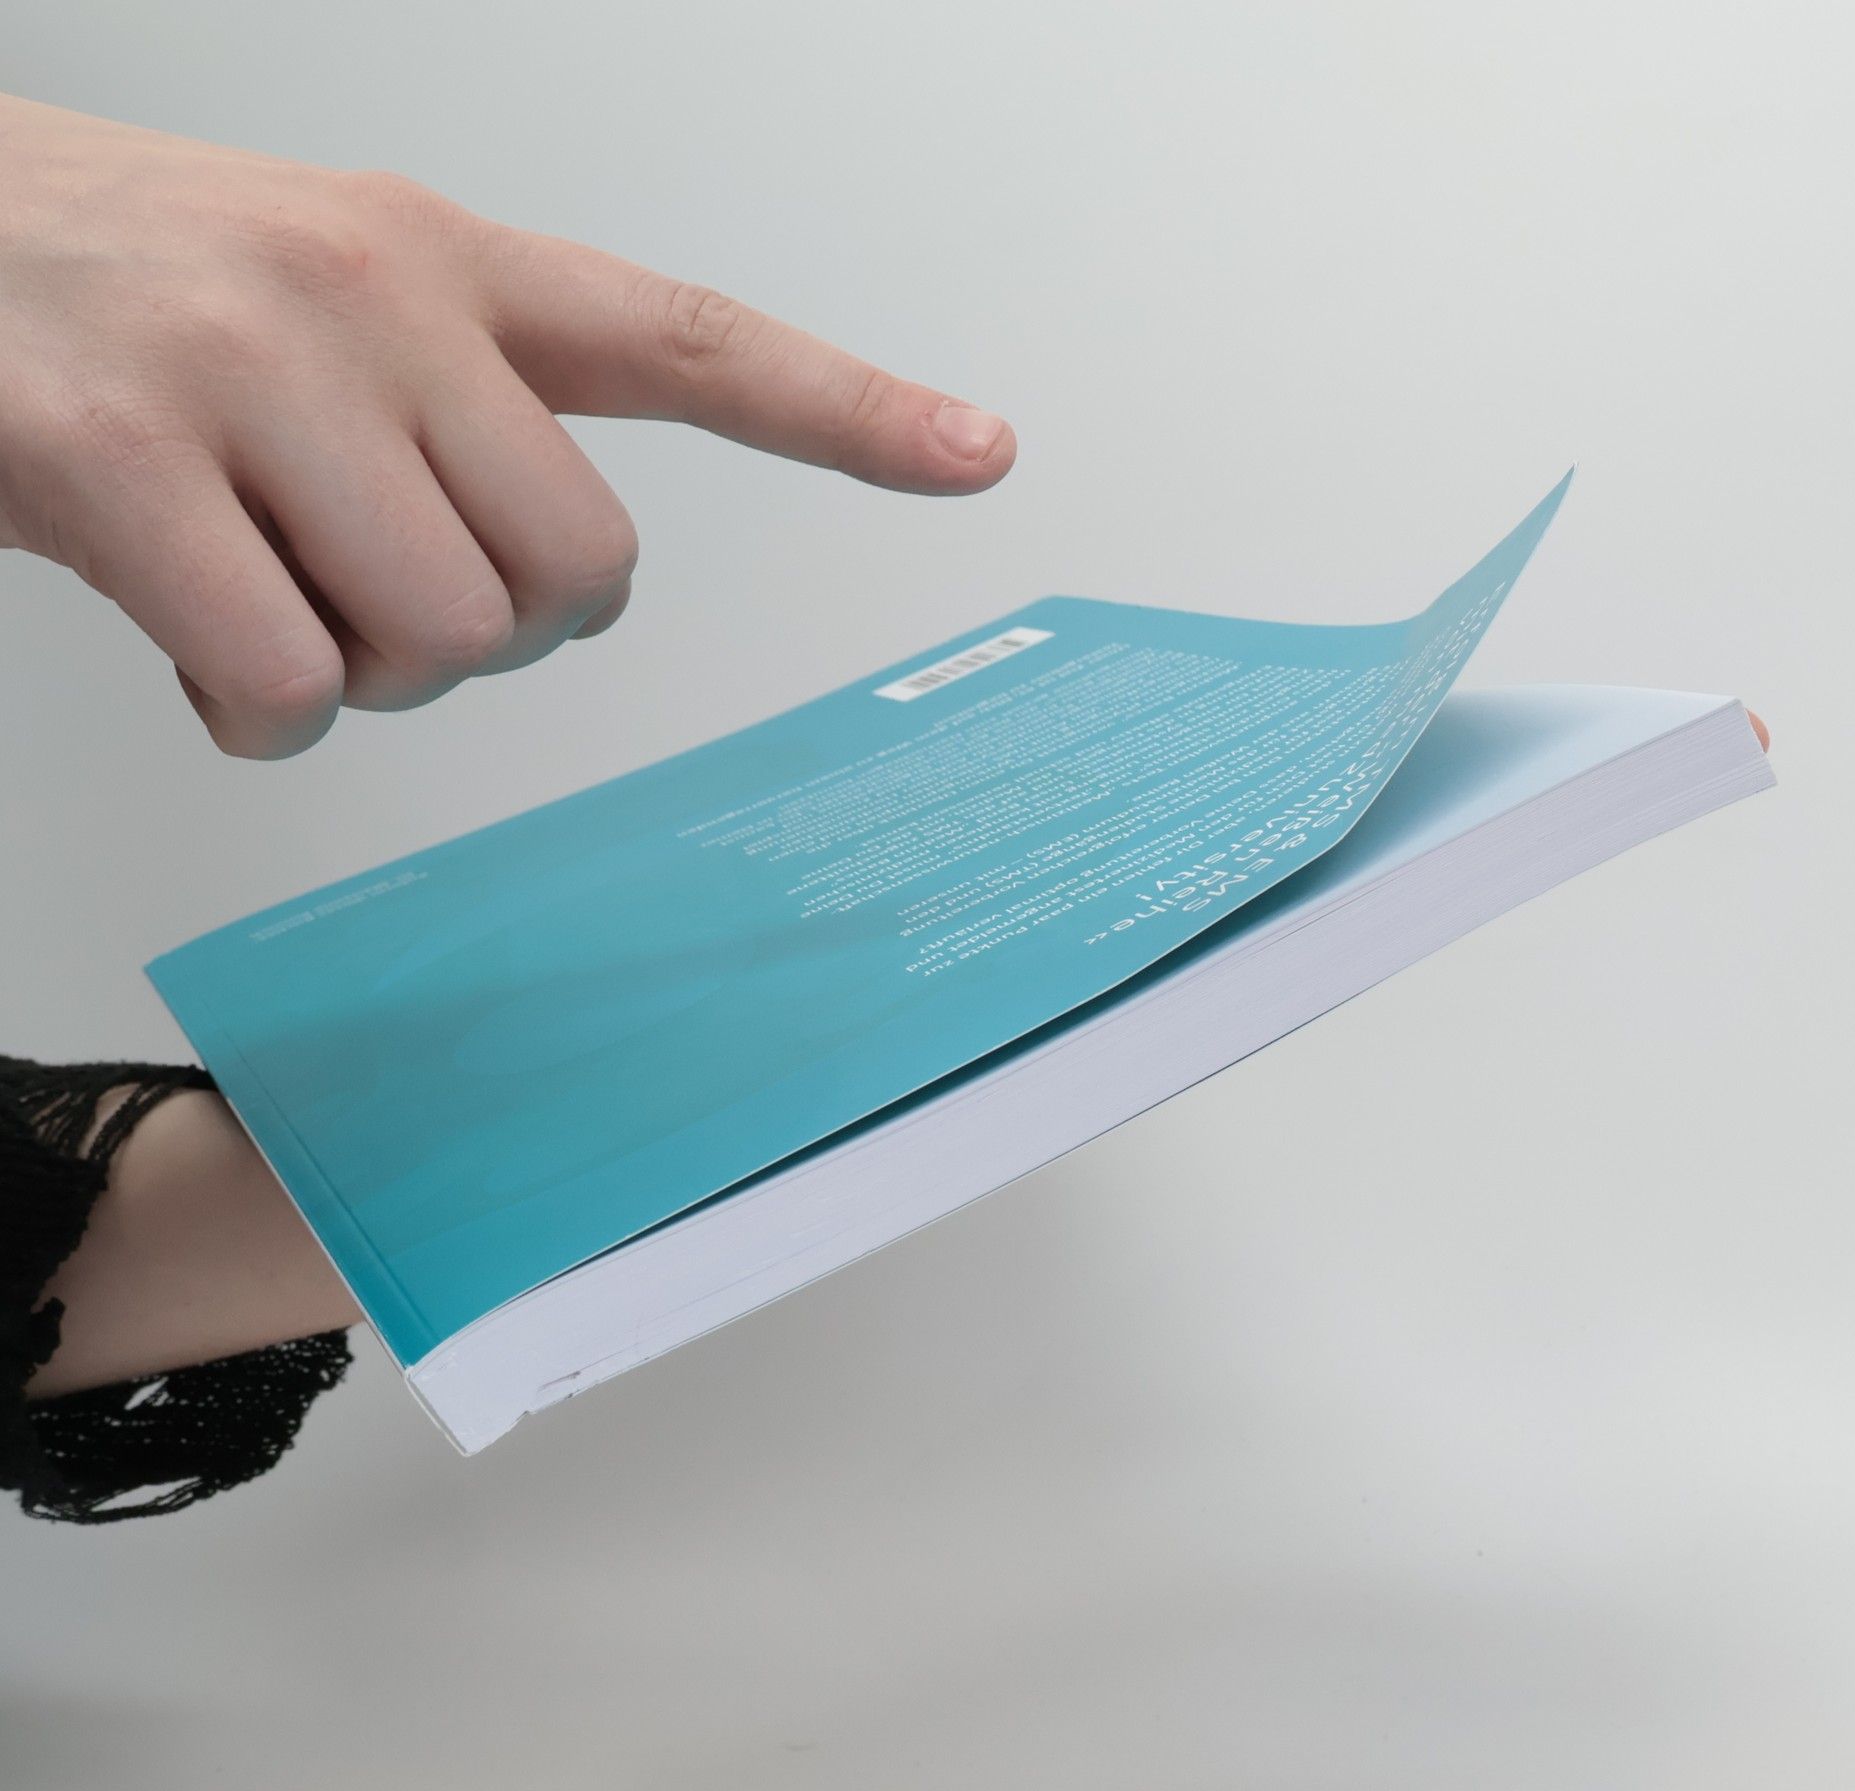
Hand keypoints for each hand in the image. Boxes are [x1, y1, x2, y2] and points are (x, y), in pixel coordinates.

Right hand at [0, 94, 1016, 757]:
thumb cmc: (142, 289)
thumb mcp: (330, 290)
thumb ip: (468, 414)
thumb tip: (551, 595)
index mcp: (446, 253)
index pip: (688, 337)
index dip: (847, 410)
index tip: (981, 454)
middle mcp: (372, 293)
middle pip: (576, 575)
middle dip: (501, 635)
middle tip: (385, 595)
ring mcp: (247, 372)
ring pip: (442, 639)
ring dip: (371, 675)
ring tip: (269, 597)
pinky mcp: (119, 463)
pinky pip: (286, 686)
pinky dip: (259, 718)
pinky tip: (198, 654)